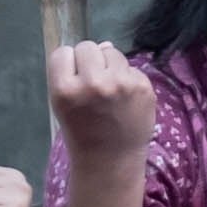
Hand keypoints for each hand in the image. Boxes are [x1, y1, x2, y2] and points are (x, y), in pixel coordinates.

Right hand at [48, 40, 155, 167]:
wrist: (111, 160)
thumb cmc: (82, 132)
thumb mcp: (62, 105)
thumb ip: (73, 74)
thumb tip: (102, 45)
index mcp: (65, 89)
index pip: (63, 53)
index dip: (69, 64)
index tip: (73, 79)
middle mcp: (92, 82)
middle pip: (88, 47)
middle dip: (90, 61)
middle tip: (93, 83)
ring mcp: (121, 83)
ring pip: (112, 52)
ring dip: (110, 66)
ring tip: (110, 91)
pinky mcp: (143, 86)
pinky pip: (131, 67)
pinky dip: (128, 78)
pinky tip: (125, 99)